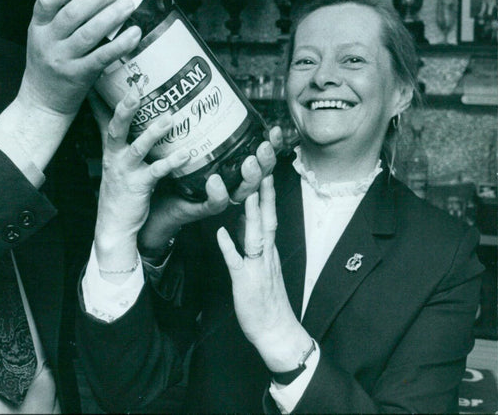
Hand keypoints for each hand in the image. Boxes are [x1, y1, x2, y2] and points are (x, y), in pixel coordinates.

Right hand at [18, 0, 141, 118]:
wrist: (42, 103)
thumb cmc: (48, 64)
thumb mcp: (44, 37)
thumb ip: (60, 16)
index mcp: (37, 27)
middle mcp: (48, 42)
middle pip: (72, 14)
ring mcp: (63, 60)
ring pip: (88, 34)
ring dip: (111, 16)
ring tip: (128, 3)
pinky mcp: (79, 76)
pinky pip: (102, 57)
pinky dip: (120, 44)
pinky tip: (134, 33)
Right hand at [91, 88, 189, 274]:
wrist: (114, 226)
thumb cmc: (120, 190)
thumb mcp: (115, 160)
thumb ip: (121, 137)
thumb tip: (122, 115)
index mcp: (111, 147)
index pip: (104, 116)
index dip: (104, 96)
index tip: (105, 72)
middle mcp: (114, 156)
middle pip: (115, 126)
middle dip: (125, 107)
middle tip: (136, 88)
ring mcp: (125, 171)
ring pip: (137, 147)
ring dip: (153, 132)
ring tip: (170, 117)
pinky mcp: (138, 187)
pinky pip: (156, 172)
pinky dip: (171, 162)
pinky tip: (187, 154)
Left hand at [138, 126, 282, 256]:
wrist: (158, 197)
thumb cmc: (176, 168)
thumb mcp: (193, 142)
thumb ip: (203, 123)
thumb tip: (207, 91)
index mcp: (233, 165)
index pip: (259, 155)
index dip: (272, 145)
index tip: (274, 130)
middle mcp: (232, 181)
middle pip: (259, 173)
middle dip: (266, 160)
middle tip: (263, 146)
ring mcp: (220, 195)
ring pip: (244, 190)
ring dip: (250, 176)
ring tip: (248, 162)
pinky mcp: (203, 207)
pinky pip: (216, 203)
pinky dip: (218, 193)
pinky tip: (215, 180)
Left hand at [216, 175, 311, 372]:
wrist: (276, 330)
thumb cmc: (266, 297)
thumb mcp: (260, 262)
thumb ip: (252, 239)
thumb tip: (243, 217)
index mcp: (268, 248)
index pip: (269, 213)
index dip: (266, 190)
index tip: (263, 166)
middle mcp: (266, 253)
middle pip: (267, 218)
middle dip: (264, 193)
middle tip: (261, 168)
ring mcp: (257, 267)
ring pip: (256, 236)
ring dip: (253, 215)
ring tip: (248, 193)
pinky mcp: (246, 282)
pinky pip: (237, 262)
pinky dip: (230, 247)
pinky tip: (221, 233)